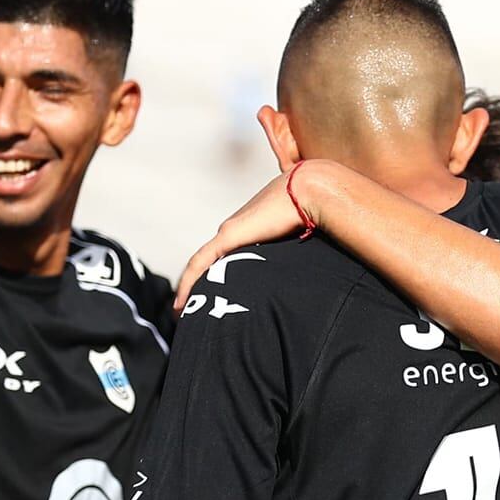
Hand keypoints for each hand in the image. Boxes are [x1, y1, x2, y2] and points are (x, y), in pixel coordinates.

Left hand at [176, 164, 320, 309]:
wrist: (312, 188)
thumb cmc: (315, 208)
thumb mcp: (304, 237)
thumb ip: (301, 247)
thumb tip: (319, 267)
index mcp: (254, 228)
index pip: (228, 255)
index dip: (219, 274)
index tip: (218, 293)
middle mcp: (237, 228)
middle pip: (211, 260)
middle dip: (201, 285)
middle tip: (194, 308)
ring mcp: (231, 231)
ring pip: (202, 263)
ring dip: (192, 287)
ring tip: (183, 310)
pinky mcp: (229, 236)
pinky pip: (200, 263)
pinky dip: (188, 282)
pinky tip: (180, 303)